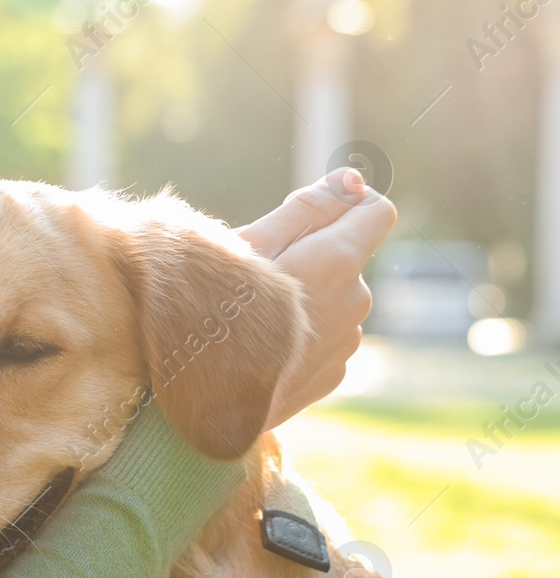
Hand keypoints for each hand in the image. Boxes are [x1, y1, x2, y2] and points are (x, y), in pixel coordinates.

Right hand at [237, 167, 397, 431]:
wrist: (200, 396)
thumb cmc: (212, 309)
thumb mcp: (250, 245)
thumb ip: (309, 208)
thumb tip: (354, 180)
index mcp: (338, 261)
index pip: (376, 211)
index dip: (344, 204)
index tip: (306, 214)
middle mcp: (355, 301)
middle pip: (348, 258)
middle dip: (313, 256)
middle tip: (255, 276)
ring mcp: (347, 343)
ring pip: (335, 300)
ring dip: (304, 298)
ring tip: (252, 316)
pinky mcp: (332, 376)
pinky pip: (324, 338)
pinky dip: (299, 335)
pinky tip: (261, 347)